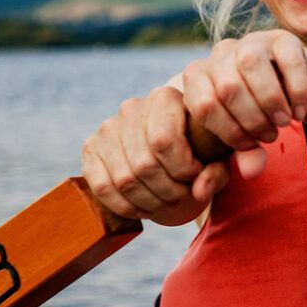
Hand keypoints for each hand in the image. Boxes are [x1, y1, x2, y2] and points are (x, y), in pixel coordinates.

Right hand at [81, 86, 228, 224]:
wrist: (169, 142)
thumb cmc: (198, 148)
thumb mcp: (216, 157)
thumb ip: (215, 173)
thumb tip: (199, 193)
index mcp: (165, 98)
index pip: (165, 140)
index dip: (182, 169)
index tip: (195, 176)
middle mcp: (132, 108)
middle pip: (145, 164)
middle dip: (169, 191)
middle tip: (182, 197)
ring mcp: (107, 128)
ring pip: (125, 180)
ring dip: (150, 202)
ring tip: (168, 204)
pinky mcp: (90, 149)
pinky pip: (103, 188)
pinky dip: (126, 207)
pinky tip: (145, 208)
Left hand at [181, 30, 306, 177]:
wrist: (294, 90)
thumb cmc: (259, 116)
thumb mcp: (246, 137)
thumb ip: (238, 156)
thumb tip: (220, 184)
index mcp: (199, 77)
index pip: (202, 105)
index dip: (227, 131)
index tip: (249, 146)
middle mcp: (220, 54)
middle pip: (227, 86)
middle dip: (251, 119)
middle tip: (270, 136)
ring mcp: (251, 41)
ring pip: (250, 65)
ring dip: (270, 101)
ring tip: (283, 123)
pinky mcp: (283, 38)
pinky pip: (287, 61)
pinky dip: (296, 91)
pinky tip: (300, 112)